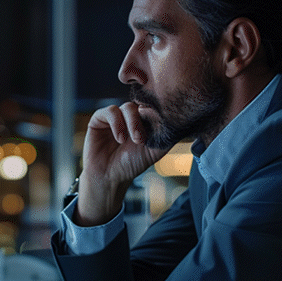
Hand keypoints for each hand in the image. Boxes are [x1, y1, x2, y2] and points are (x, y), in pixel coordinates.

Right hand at [74, 102, 171, 225]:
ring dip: (132, 123)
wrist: (110, 176)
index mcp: (144, 120)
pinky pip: (111, 111)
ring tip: (133, 140)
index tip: (161, 127)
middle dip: (145, 120)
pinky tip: (120, 139)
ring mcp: (115, 116)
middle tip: (142, 139)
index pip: (153, 108)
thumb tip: (181, 124)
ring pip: (127, 107)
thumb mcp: (155, 150)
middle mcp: (130, 116)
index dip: (158, 114)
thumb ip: (167, 137)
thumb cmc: (132, 164)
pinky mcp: (99, 118)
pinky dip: (117, 124)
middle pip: (142, 104)